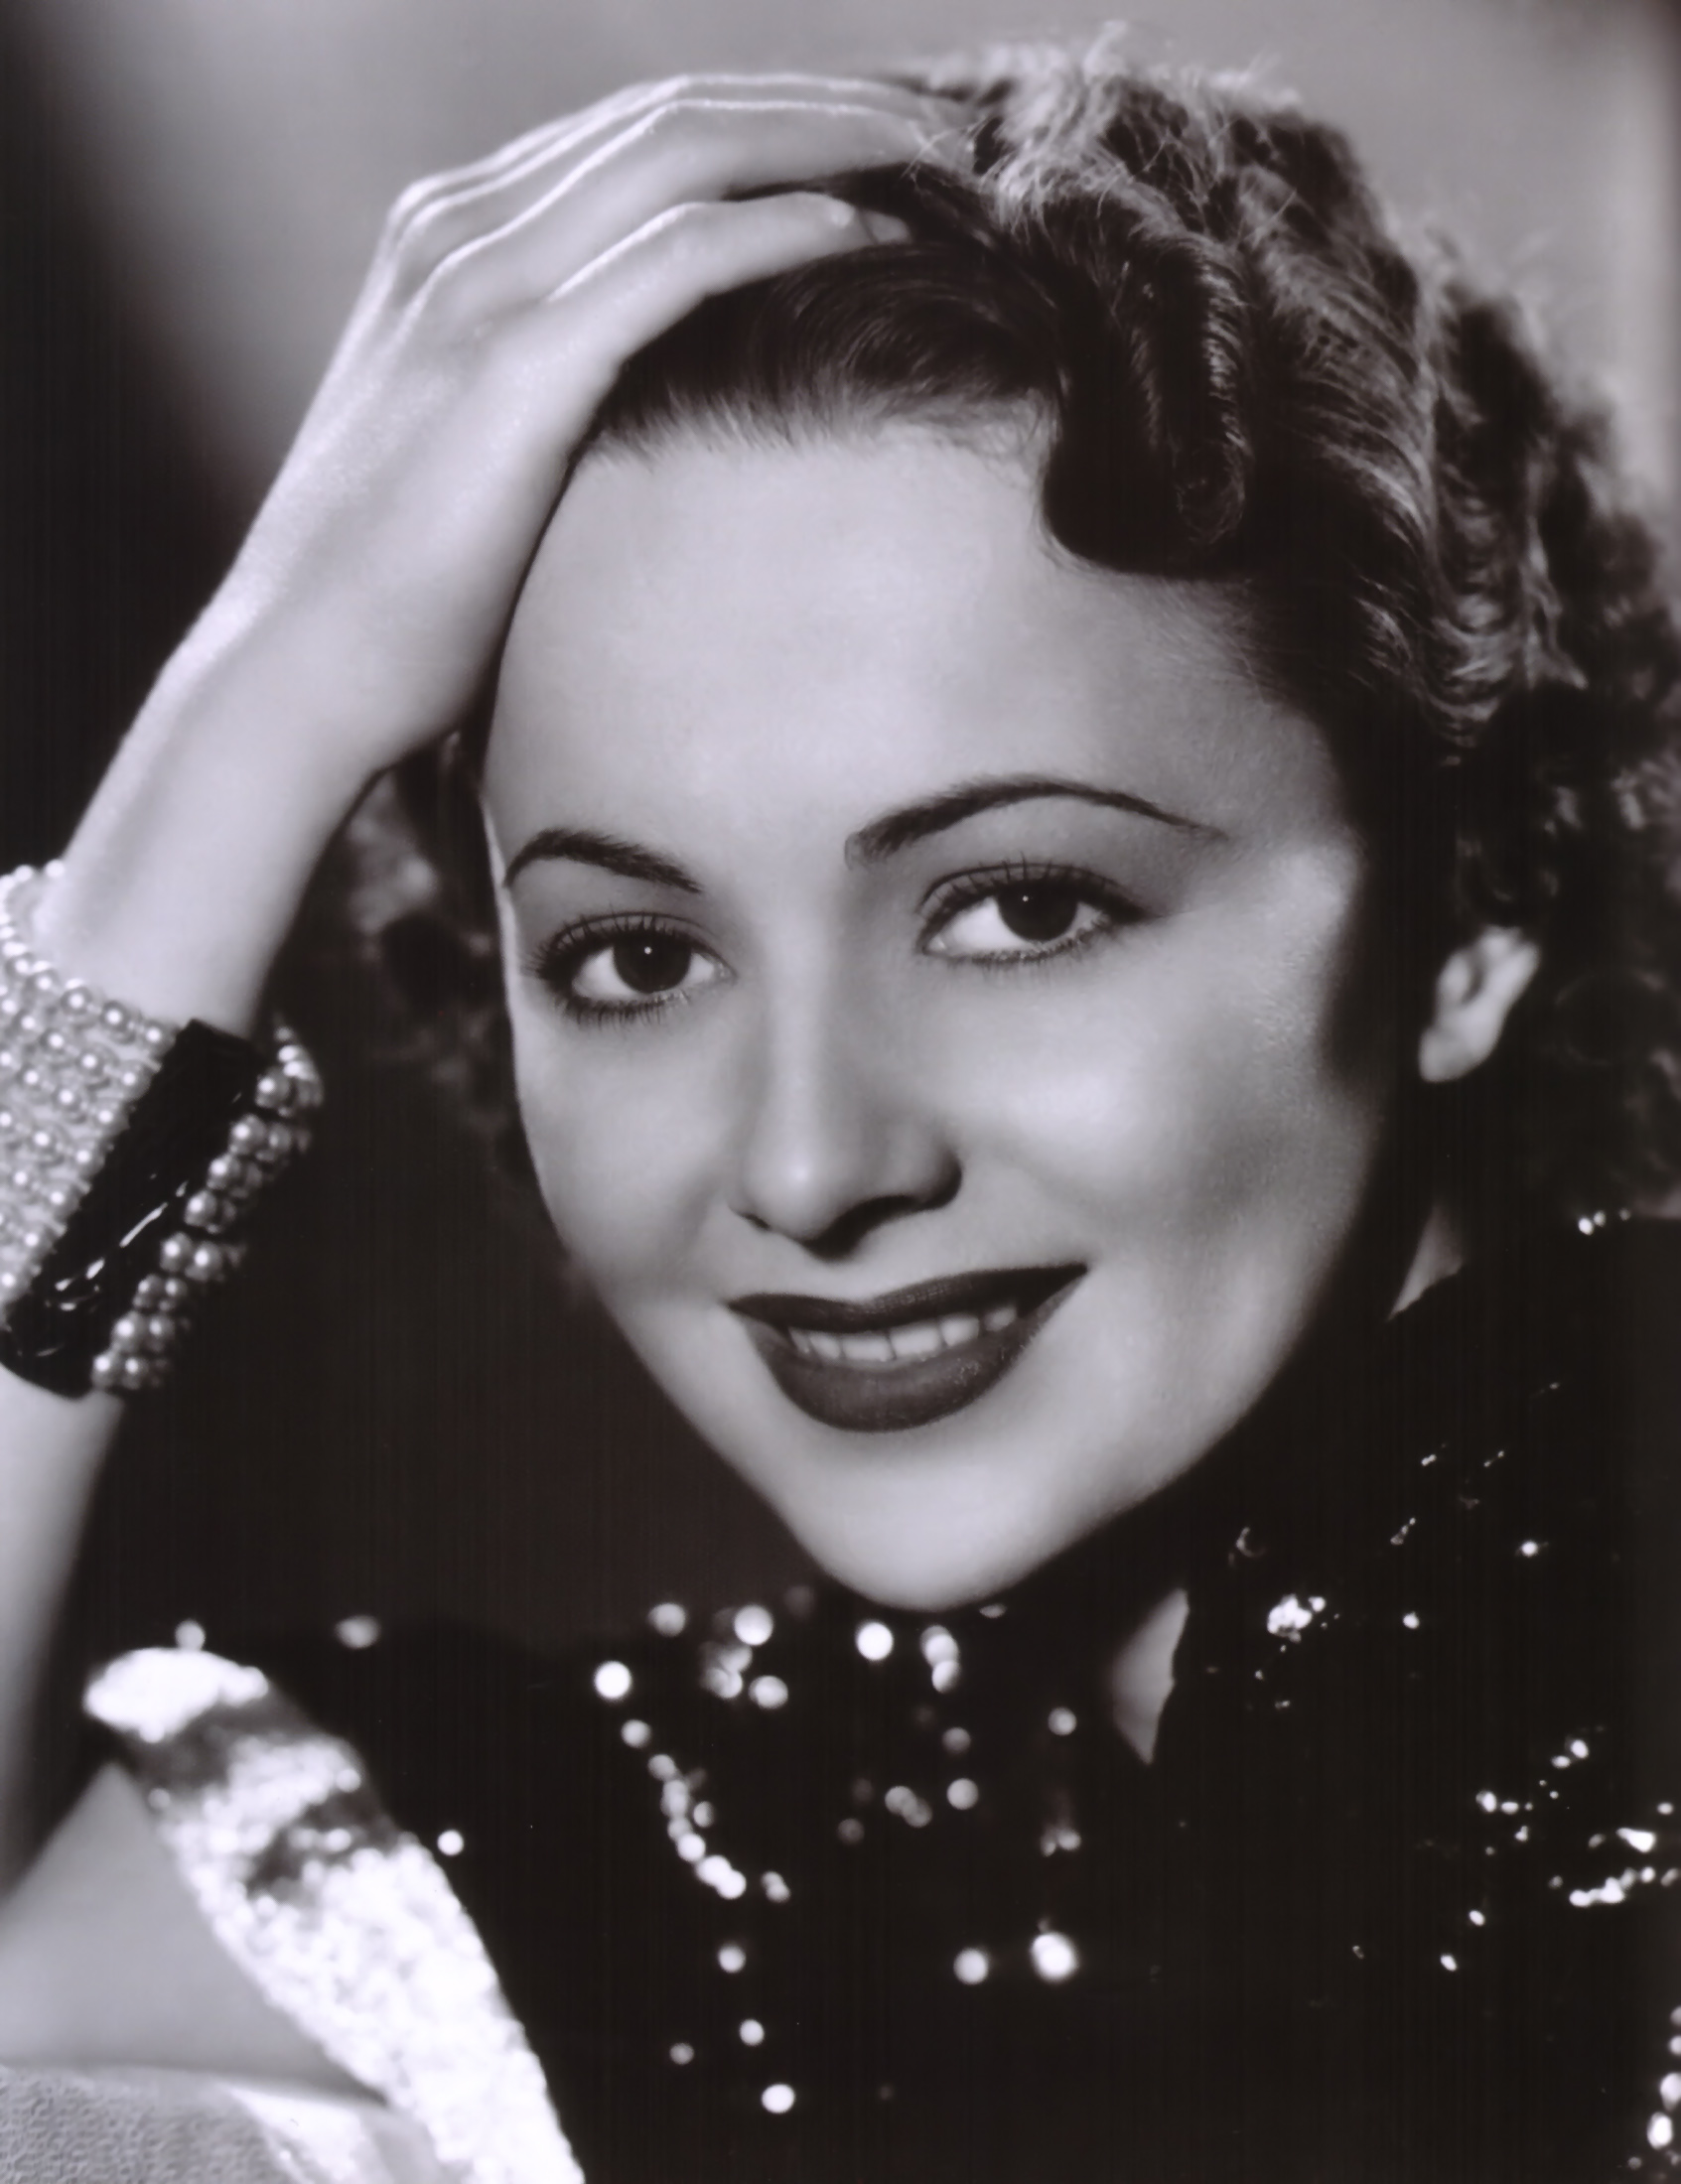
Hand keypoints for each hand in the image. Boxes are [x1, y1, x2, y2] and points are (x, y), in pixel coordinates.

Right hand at [40, 74, 952, 1027]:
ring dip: (826, 140)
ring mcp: (479, 287)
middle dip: (823, 106)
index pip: (638, 135)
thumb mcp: (474, 453)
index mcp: (451, 239)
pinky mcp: (511, 365)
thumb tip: (661, 406)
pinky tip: (869, 234)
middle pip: (676, 115)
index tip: (878, 148)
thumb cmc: (398, 595)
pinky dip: (780, 230)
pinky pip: (675, 258)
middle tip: (943, 131)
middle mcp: (459, 230)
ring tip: (937, 161)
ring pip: (686, 153)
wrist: (297, 672)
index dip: (769, 122)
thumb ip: (551, 389)